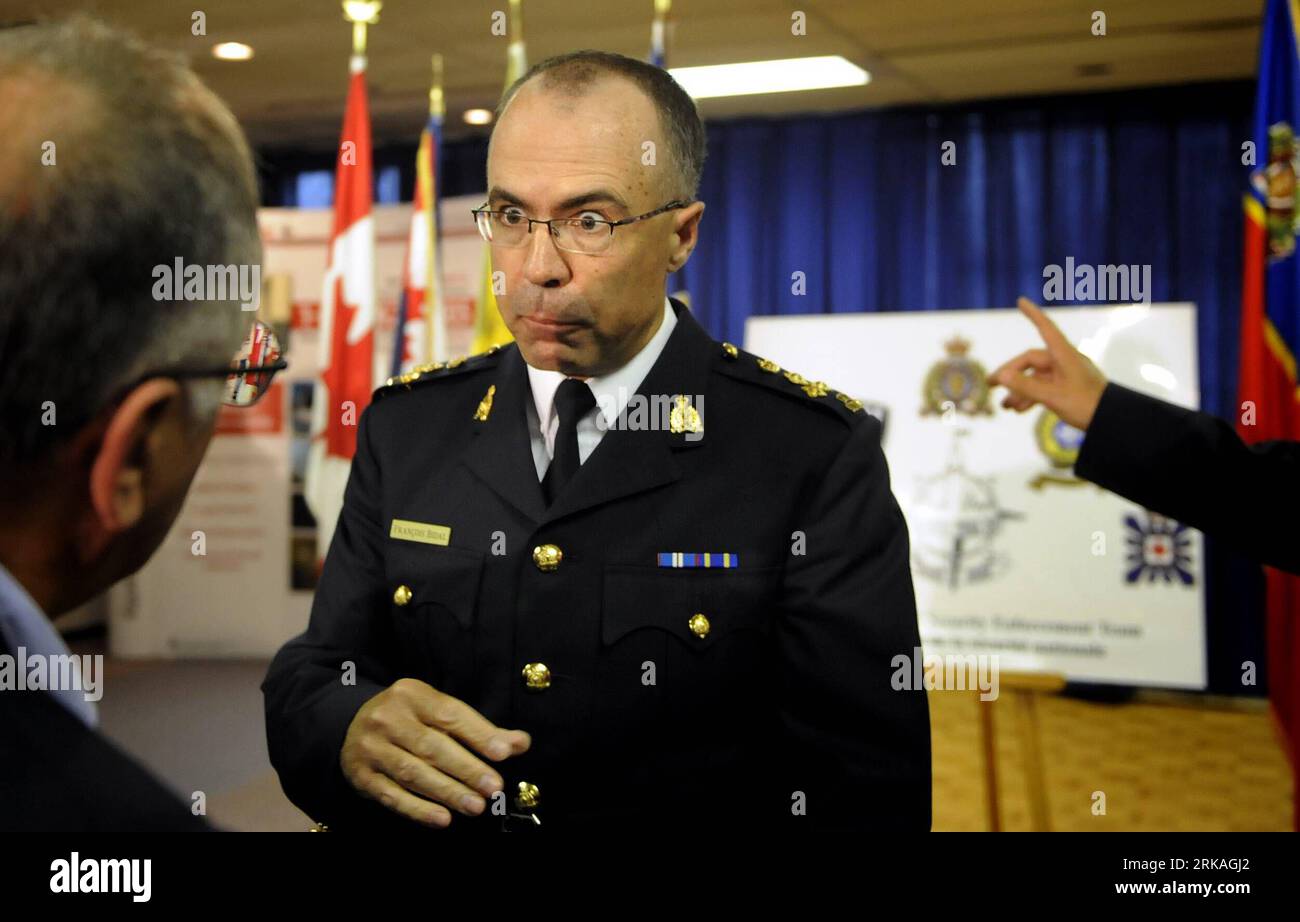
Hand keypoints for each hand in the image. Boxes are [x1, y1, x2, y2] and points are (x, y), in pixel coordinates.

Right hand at [341, 677, 529, 826]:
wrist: (352, 726)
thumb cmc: (409, 720)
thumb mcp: (439, 712)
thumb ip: (478, 728)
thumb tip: (520, 743)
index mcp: (411, 694)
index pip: (450, 714)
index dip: (478, 734)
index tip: (504, 753)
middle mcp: (387, 718)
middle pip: (432, 746)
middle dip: (466, 769)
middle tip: (494, 788)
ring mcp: (371, 747)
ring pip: (413, 772)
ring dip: (447, 792)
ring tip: (476, 806)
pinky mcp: (361, 776)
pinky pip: (392, 795)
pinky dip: (418, 809)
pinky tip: (442, 819)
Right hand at [987, 297, 1108, 429]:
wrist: (1112, 420)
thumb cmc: (1086, 404)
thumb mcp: (1052, 396)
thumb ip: (1025, 386)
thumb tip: (1001, 376)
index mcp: (1064, 355)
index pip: (1046, 328)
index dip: (1033, 314)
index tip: (1020, 301)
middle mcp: (1064, 361)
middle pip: (1030, 361)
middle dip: (1010, 374)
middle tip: (990, 385)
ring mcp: (1066, 375)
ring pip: (1035, 377)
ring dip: (1018, 390)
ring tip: (1003, 406)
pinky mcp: (1067, 388)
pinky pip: (1044, 388)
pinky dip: (1030, 396)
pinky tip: (1017, 410)